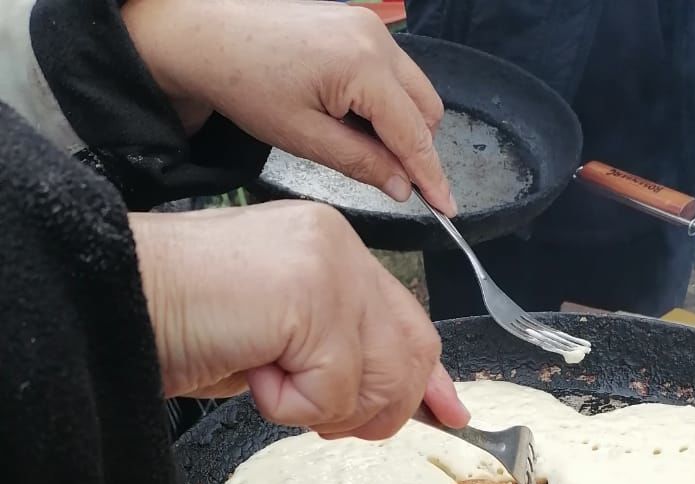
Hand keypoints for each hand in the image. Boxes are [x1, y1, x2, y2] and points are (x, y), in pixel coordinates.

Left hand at [121, 0, 455, 214]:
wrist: (208, 35)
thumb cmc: (247, 84)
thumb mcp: (305, 140)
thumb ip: (362, 164)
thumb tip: (402, 187)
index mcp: (363, 67)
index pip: (414, 134)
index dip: (432, 176)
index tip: (447, 208)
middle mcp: (375, 40)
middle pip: (427, 110)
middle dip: (417, 149)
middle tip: (390, 180)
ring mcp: (369, 27)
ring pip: (413, 91)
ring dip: (401, 126)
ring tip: (359, 145)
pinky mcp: (357, 25)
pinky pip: (392, 73)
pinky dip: (385, 103)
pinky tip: (352, 118)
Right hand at [131, 202, 468, 438]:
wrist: (118, 298)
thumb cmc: (183, 322)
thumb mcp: (279, 343)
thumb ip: (336, 356)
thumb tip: (395, 402)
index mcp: (334, 250)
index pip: (409, 319)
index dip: (431, 377)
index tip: (450, 412)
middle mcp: (340, 247)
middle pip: (410, 354)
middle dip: (376, 408)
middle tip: (320, 417)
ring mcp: (330, 267)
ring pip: (378, 379)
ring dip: (323, 409)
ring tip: (270, 382)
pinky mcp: (312, 298)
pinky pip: (332, 392)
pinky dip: (289, 406)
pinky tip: (252, 373)